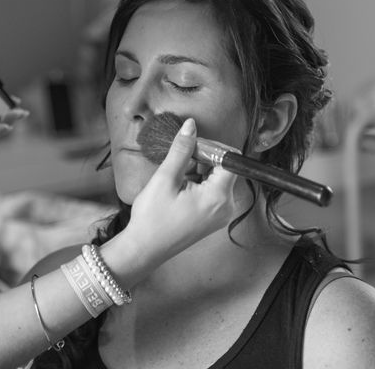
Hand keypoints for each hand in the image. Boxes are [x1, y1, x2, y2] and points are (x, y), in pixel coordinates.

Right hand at [123, 118, 237, 264]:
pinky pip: (212, 192)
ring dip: (198, 171)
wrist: (143, 249)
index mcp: (218, 197)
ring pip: (216, 179)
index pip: (230, 160)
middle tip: (179, 160)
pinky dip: (197, 183)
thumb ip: (182, 150)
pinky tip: (178, 188)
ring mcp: (220, 214)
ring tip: (175, 178)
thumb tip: (191, 126)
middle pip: (224, 169)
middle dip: (203, 159)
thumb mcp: (165, 178)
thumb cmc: (152, 218)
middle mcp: (226, 207)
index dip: (212, 148)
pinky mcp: (212, 218)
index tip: (192, 146)